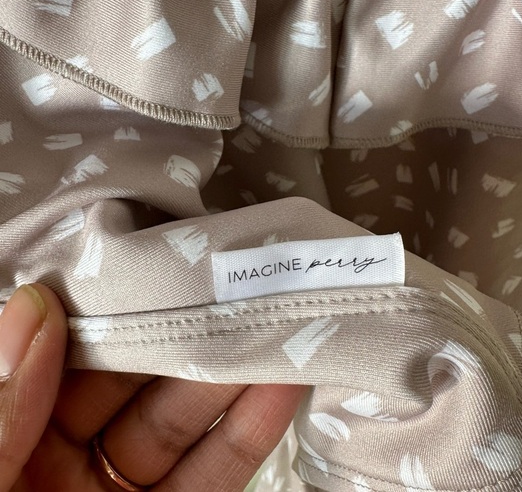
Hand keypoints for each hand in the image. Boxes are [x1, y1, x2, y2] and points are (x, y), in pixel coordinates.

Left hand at [0, 284, 306, 491]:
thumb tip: (29, 306)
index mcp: (4, 440)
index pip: (60, 355)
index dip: (109, 310)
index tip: (157, 265)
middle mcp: (58, 464)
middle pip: (133, 382)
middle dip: (186, 335)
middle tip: (236, 287)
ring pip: (181, 424)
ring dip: (230, 377)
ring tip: (274, 326)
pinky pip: (210, 477)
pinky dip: (247, 433)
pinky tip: (279, 389)